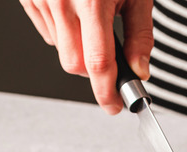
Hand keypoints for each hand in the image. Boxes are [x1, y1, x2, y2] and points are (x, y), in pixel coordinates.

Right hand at [18, 0, 153, 113]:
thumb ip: (140, 34)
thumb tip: (140, 70)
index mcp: (93, 2)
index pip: (98, 64)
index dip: (107, 92)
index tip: (114, 106)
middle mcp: (62, 1)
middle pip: (75, 64)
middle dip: (94, 70)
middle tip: (111, 59)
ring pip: (60, 50)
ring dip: (78, 49)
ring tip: (93, 20)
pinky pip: (46, 31)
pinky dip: (62, 32)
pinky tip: (74, 11)